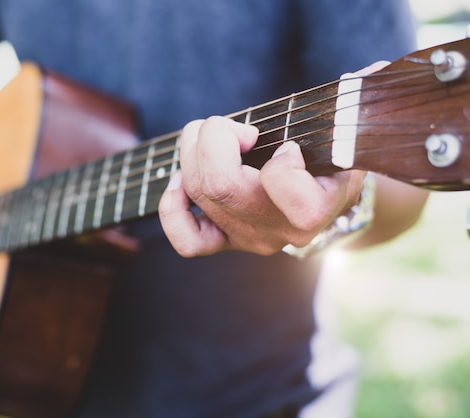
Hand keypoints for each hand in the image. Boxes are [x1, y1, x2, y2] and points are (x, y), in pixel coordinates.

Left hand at [158, 116, 364, 256]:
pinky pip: (187, 240)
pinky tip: (181, 181)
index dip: (280, 160)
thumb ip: (347, 108)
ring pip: (199, 194)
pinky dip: (173, 206)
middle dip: (214, 137)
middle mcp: (280, 231)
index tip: (288, 145)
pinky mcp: (224, 242)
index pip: (286, 189)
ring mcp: (249, 239)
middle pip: (221, 185)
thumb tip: (369, 72)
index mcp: (317, 209)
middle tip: (230, 126)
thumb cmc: (330, 158)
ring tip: (207, 135)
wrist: (324, 198)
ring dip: (191, 150)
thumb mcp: (345, 136)